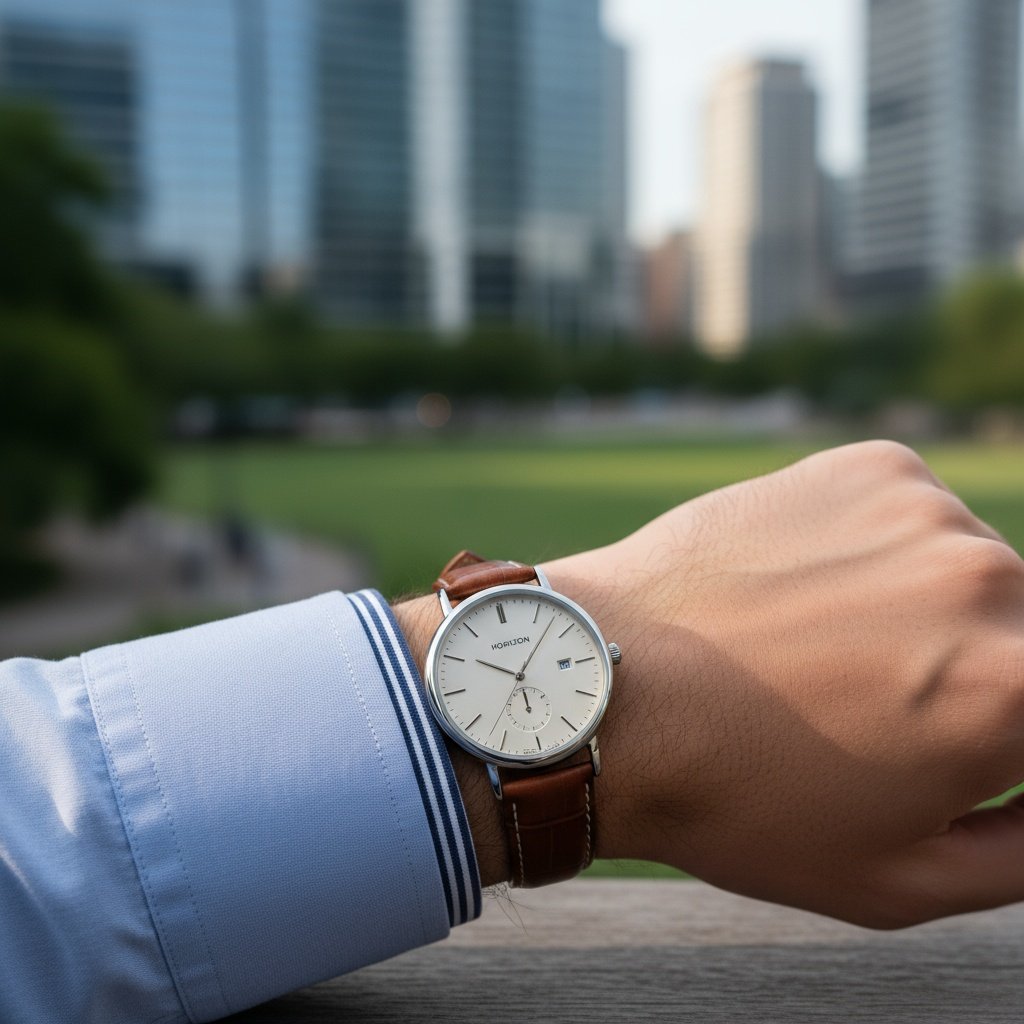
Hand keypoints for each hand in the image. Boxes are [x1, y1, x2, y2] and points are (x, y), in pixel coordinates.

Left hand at [395, 440, 1023, 927]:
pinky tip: (807, 594)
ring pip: (975, 575)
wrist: (607, 686)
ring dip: (931, 614)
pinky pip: (917, 519)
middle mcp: (990, 582)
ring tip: (826, 652)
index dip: (1003, 738)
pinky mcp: (871, 467)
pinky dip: (885, 555)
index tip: (945, 740)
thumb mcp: (900, 880)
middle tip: (877, 709)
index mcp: (1017, 692)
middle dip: (982, 678)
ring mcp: (925, 511)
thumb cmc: (736, 796)